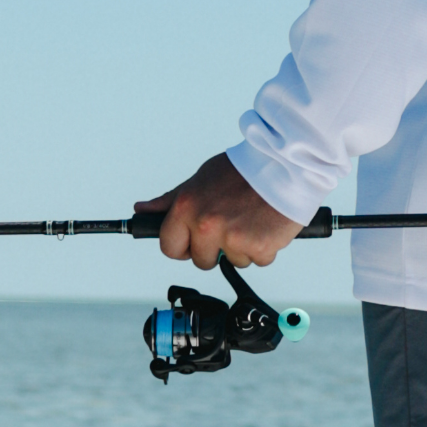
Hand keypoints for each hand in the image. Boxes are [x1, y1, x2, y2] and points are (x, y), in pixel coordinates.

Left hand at [134, 152, 303, 269]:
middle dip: (215, 248)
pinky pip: (257, 261)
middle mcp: (206, 224)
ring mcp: (232, 238)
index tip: (193, 240)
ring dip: (241, 247)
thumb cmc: (242, 171)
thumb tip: (141, 210)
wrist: (285, 164)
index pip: (169, 247)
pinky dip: (263, 247)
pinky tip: (265, 224)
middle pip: (201, 261)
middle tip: (230, 223)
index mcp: (186, 207)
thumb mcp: (200, 179)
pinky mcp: (259, 248)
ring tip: (250, 219)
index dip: (182, 246)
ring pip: (232, 262)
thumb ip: (171, 201)